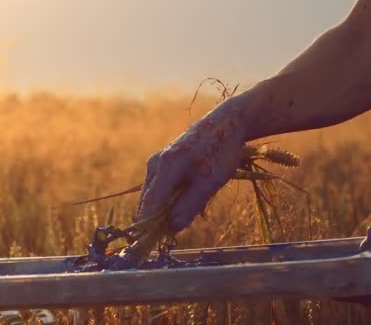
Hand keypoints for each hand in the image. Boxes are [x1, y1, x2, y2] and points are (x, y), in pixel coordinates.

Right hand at [135, 97, 247, 231]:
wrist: (224, 124)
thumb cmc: (220, 151)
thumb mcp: (211, 181)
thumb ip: (190, 204)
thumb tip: (172, 227)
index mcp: (165, 168)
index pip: (149, 205)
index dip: (147, 228)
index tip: (146, 247)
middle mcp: (154, 165)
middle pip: (147, 203)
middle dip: (156, 221)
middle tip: (173, 235)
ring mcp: (155, 163)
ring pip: (152, 196)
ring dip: (163, 210)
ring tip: (185, 212)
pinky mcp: (160, 164)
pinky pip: (158, 189)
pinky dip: (166, 200)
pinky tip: (185, 199)